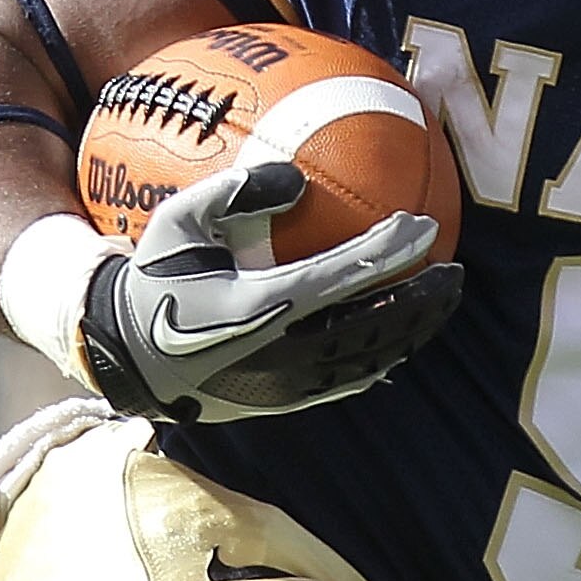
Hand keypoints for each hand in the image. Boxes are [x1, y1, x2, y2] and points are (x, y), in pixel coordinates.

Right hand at [77, 161, 460, 422]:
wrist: (125, 357)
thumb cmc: (154, 278)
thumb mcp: (177, 223)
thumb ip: (234, 193)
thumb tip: (295, 176)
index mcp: (258, 305)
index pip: (341, 277)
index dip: (388, 252)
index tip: (422, 226)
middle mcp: (280, 352)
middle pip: (370, 326)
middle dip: (419, 301)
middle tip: (455, 274)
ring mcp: (284, 385)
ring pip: (366, 359)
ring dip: (407, 331)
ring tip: (438, 305)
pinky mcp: (281, 404)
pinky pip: (345, 383)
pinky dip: (377, 359)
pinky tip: (396, 342)